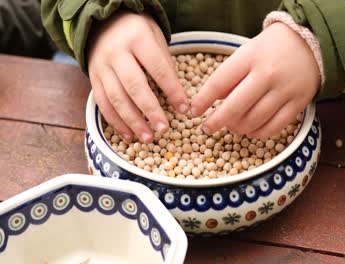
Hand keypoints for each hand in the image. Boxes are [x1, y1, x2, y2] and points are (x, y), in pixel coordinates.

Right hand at [88, 12, 188, 142]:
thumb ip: (165, 64)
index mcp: (137, 39)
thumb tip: (177, 97)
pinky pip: (103, 103)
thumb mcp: (155, 38)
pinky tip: (128, 135)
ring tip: (148, 138)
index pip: (158, 68)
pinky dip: (115, 122)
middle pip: (134, 86)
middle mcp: (116, 53)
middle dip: (150, 111)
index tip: (184, 109)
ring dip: (132, 122)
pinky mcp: (93, 78)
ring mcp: (101, 66)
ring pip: (116, 98)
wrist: (104, 23)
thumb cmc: (137, 32)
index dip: (172, 90)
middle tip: (163, 129)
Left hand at [191, 23, 320, 138]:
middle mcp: (267, 75)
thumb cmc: (272, 49)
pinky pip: (273, 128)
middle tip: (207, 128)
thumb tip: (214, 102)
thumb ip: (231, 76)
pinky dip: (258, 133)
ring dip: (237, 128)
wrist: (311, 43)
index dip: (202, 101)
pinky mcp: (298, 104)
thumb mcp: (247, 53)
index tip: (193, 112)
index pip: (219, 83)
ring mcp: (284, 91)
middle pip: (235, 108)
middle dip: (216, 122)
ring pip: (253, 121)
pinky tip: (251, 130)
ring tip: (231, 126)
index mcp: (250, 57)